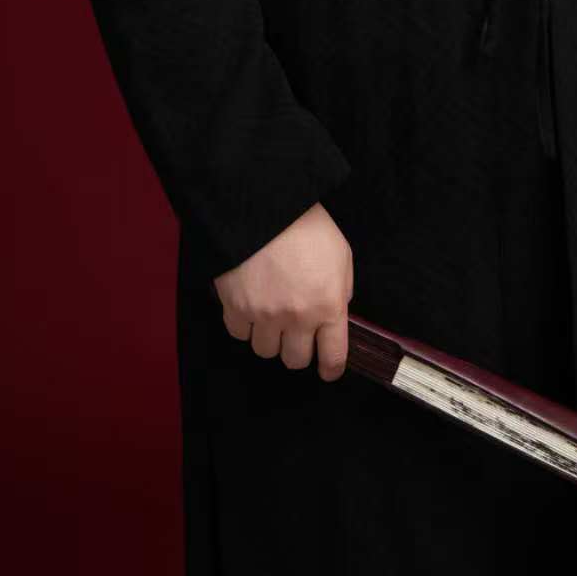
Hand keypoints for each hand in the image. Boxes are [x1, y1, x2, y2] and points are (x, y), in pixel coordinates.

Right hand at [213, 202, 353, 380]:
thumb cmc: (307, 224)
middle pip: (295, 360)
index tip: (327, 370)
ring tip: (270, 315)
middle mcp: (297, 318)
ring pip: (265, 351)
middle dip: (297, 350)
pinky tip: (250, 306)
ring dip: (270, 338)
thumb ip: (340, 289)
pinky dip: (244, 325)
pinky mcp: (235, 307)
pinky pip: (239, 334)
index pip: (333, 356)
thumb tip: (333, 312)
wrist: (264, 205)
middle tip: (295, 333)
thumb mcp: (341, 254)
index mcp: (328, 306)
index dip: (331, 368)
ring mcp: (264, 315)